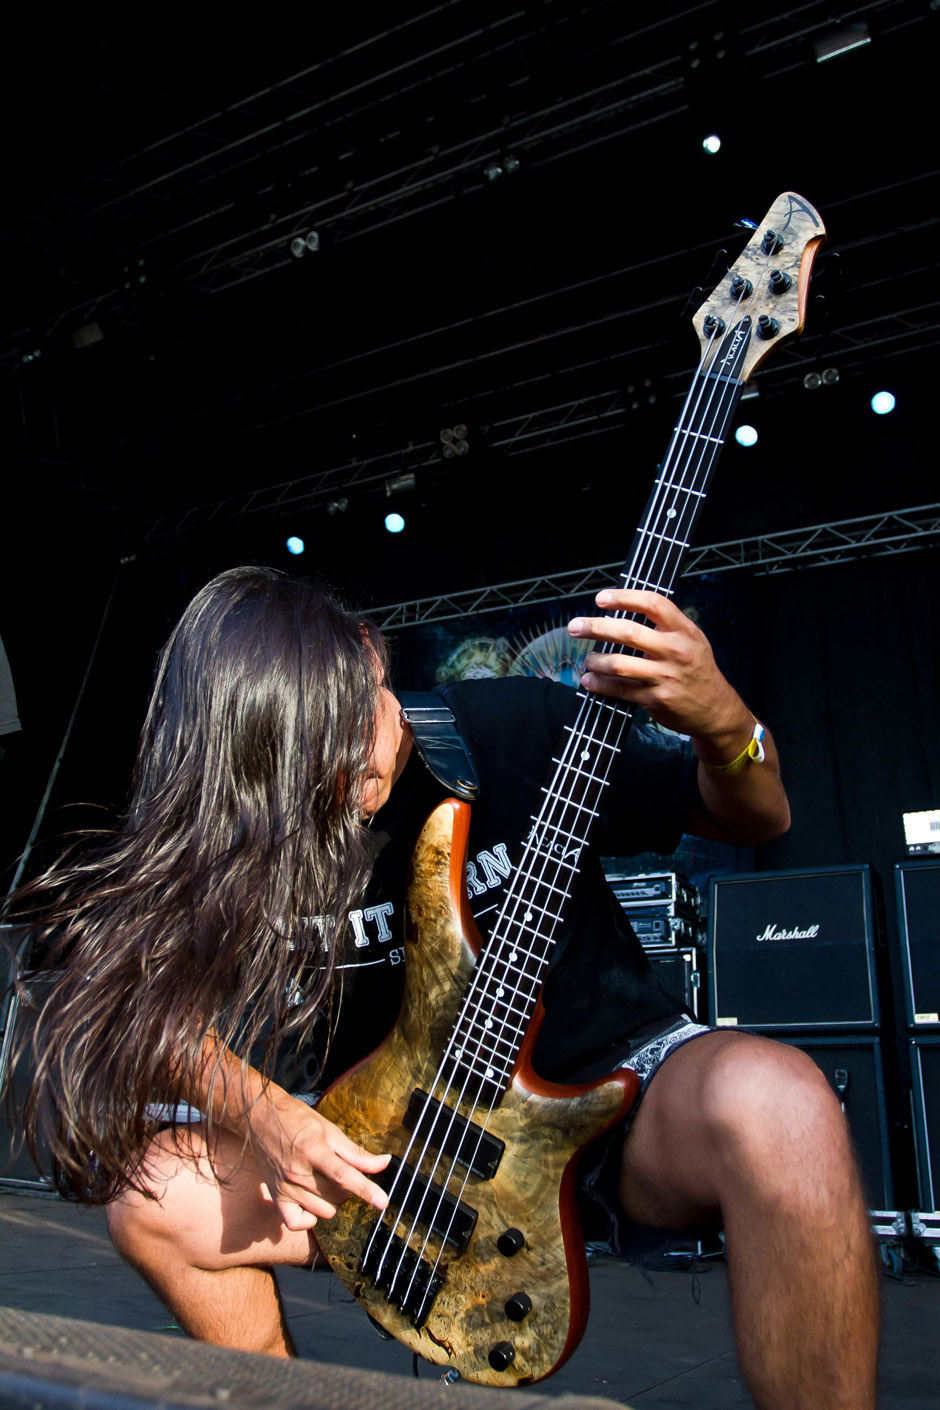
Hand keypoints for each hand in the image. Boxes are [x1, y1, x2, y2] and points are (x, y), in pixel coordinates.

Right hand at [253, 1093, 389, 1232]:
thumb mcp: (330, 1130)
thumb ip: (356, 1152)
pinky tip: (312, 1203)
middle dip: (348, 1187)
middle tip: (340, 1170)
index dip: (366, 1190)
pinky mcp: (276, 1197)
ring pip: (324, 1211)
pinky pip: (297, 1223)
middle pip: (338, 1195)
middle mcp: (297, 1172)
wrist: (261, 1117)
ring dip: (332, 1201)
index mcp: (313, 1150)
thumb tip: (384, 1163)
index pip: (343, 1176)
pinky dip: (309, 1218)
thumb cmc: (298, 1120)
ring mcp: (285, 1188)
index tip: (383, 1202)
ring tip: (325, 1181)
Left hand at [567, 588, 747, 743]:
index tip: (601, 598)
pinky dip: (599, 684)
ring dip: (595, 661)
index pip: (653, 604)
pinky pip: (620, 690)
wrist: (715, 709)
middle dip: (596, 627)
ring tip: (587, 660)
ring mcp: (665, 676)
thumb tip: (624, 610)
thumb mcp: (692, 639)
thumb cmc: (697, 669)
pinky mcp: (655, 699)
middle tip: (575, 626)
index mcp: (684, 631)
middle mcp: (675, 651)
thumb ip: (665, 625)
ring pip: (619, 664)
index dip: (624, 597)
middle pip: (629, 632)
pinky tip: (590, 681)